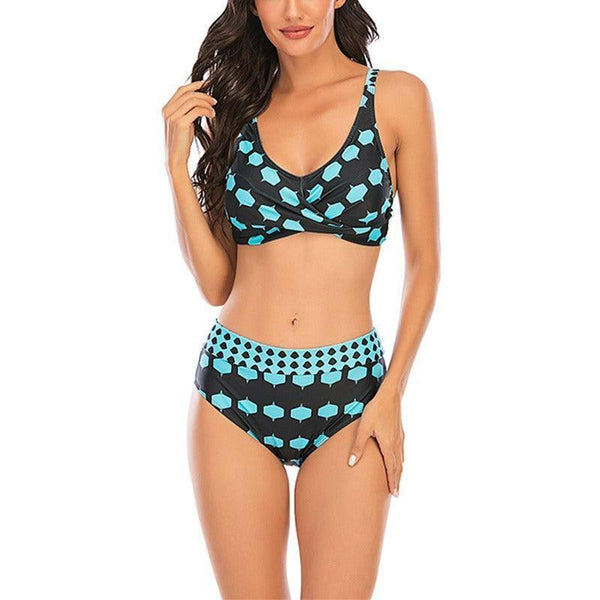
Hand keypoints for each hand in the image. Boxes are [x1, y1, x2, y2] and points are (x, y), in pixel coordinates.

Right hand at [162, 80, 217, 171]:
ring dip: (206, 103)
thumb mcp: (183, 124)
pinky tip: (212, 116)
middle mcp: (168, 111)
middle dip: (203, 94)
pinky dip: (206, 111)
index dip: (194, 85)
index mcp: (166, 109)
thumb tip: (200, 101)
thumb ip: (186, 111)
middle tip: (214, 100)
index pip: (181, 90)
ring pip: (193, 100)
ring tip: (214, 110)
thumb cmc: (181, 143)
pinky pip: (196, 110)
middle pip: (188, 93)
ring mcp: (173, 116)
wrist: (176, 158)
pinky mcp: (180, 123)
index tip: (206, 85)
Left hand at [348, 379, 404, 496]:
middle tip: (396, 493)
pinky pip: (401, 451)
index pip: (391, 468)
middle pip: (398, 466)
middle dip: (397, 480)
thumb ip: (358, 445)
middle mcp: (396, 443)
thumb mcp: (364, 427)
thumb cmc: (376, 409)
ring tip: (397, 480)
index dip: (392, 481)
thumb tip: (351, 463)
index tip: (394, 493)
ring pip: (401, 459)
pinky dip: (400, 460)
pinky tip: (399, 459)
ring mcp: (400, 437)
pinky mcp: (400, 432)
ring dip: (399, 471)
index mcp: (388, 445)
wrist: (390, 395)